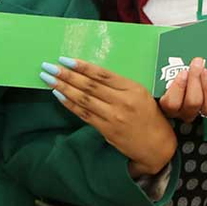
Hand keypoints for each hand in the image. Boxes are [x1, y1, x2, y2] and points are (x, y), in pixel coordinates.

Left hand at [41, 57, 176, 176]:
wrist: (158, 146)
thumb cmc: (150, 116)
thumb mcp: (141, 94)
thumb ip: (119, 85)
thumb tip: (90, 75)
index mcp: (132, 88)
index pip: (102, 74)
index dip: (82, 66)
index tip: (65, 59)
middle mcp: (123, 101)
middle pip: (89, 85)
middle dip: (66, 75)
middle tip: (49, 67)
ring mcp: (114, 117)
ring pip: (84, 99)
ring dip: (63, 88)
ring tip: (48, 79)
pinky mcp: (107, 130)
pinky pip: (84, 115)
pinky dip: (70, 104)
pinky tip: (59, 95)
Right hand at [155, 57, 206, 122]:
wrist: (174, 62)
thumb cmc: (164, 62)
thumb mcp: (156, 60)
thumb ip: (154, 55)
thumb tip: (151, 37)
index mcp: (166, 101)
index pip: (170, 105)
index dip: (177, 91)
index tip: (180, 73)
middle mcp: (183, 109)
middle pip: (190, 106)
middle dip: (195, 84)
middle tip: (196, 64)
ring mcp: (199, 108)